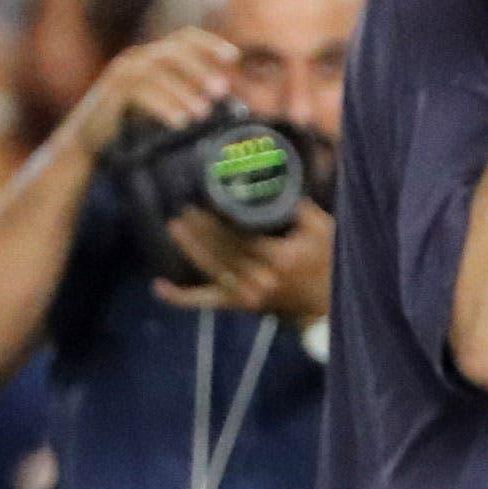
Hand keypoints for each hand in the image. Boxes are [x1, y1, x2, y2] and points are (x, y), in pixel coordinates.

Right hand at [65, 28, 238, 157]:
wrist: (88, 139)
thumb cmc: (131, 120)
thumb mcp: (163, 100)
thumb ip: (189, 92)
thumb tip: (229, 96)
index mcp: (152, 54)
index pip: (184, 37)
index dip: (210, 43)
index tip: (233, 57)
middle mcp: (137, 57)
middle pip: (174, 51)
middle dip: (200, 69)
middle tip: (221, 90)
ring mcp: (122, 72)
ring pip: (158, 72)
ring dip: (184, 92)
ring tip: (203, 113)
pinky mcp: (110, 92)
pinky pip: (141, 93)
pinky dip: (164, 105)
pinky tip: (180, 121)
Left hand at [153, 202, 333, 321]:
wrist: (328, 302)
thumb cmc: (328, 262)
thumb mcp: (323, 230)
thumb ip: (301, 209)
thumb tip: (277, 183)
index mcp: (280, 258)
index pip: (241, 236)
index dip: (220, 221)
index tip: (205, 202)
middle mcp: (260, 277)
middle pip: (222, 251)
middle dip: (201, 230)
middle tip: (183, 209)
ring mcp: (247, 294)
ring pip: (211, 271)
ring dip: (191, 249)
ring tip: (174, 227)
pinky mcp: (239, 305)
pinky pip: (206, 302)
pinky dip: (181, 297)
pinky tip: (159, 286)